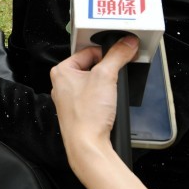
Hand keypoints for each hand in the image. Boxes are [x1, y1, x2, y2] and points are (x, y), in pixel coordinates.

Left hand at [50, 37, 138, 155]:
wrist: (87, 145)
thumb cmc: (86, 115)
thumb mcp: (106, 76)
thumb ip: (117, 56)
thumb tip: (126, 43)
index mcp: (62, 71)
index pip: (89, 51)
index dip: (106, 53)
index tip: (119, 56)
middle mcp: (62, 84)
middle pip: (92, 66)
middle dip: (107, 70)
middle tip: (116, 76)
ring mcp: (70, 99)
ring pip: (94, 82)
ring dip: (107, 85)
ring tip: (111, 93)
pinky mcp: (79, 112)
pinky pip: (94, 97)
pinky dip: (104, 98)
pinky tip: (109, 104)